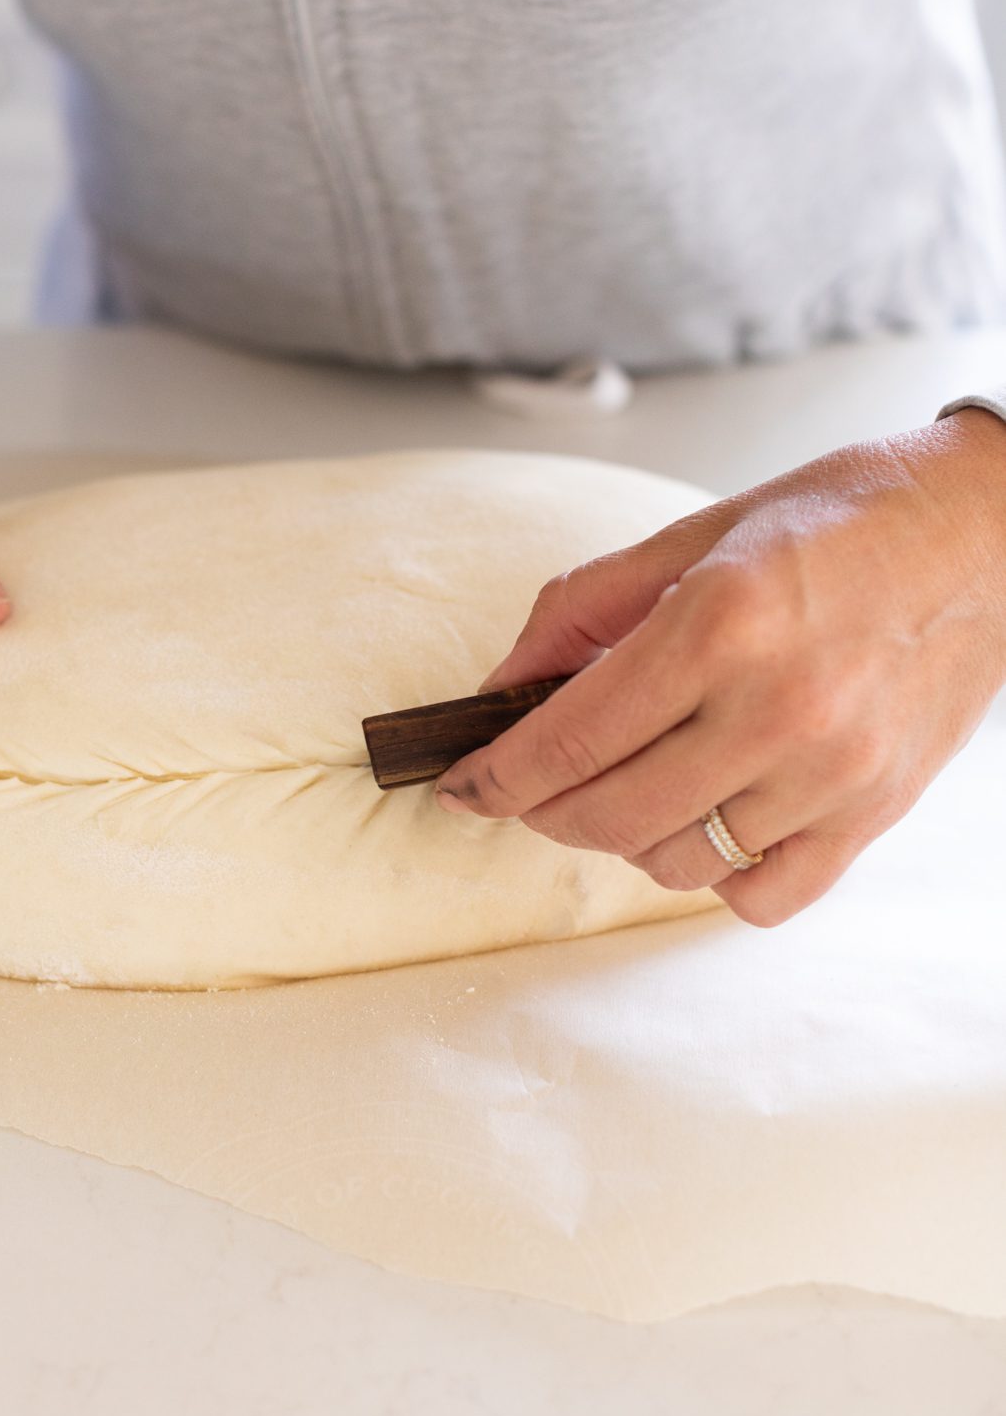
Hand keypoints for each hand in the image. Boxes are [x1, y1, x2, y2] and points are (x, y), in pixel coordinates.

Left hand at [434, 411, 1005, 924]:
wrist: (987, 530)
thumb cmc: (842, 519)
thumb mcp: (694, 536)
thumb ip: (582, 610)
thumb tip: (501, 689)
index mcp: (719, 625)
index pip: (569, 739)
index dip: (495, 775)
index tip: (462, 784)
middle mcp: (776, 709)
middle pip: (609, 815)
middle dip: (545, 810)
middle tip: (533, 786)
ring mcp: (831, 774)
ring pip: (676, 863)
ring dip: (626, 838)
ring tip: (631, 785)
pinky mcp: (873, 814)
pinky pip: (762, 896)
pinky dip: (715, 876)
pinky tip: (707, 822)